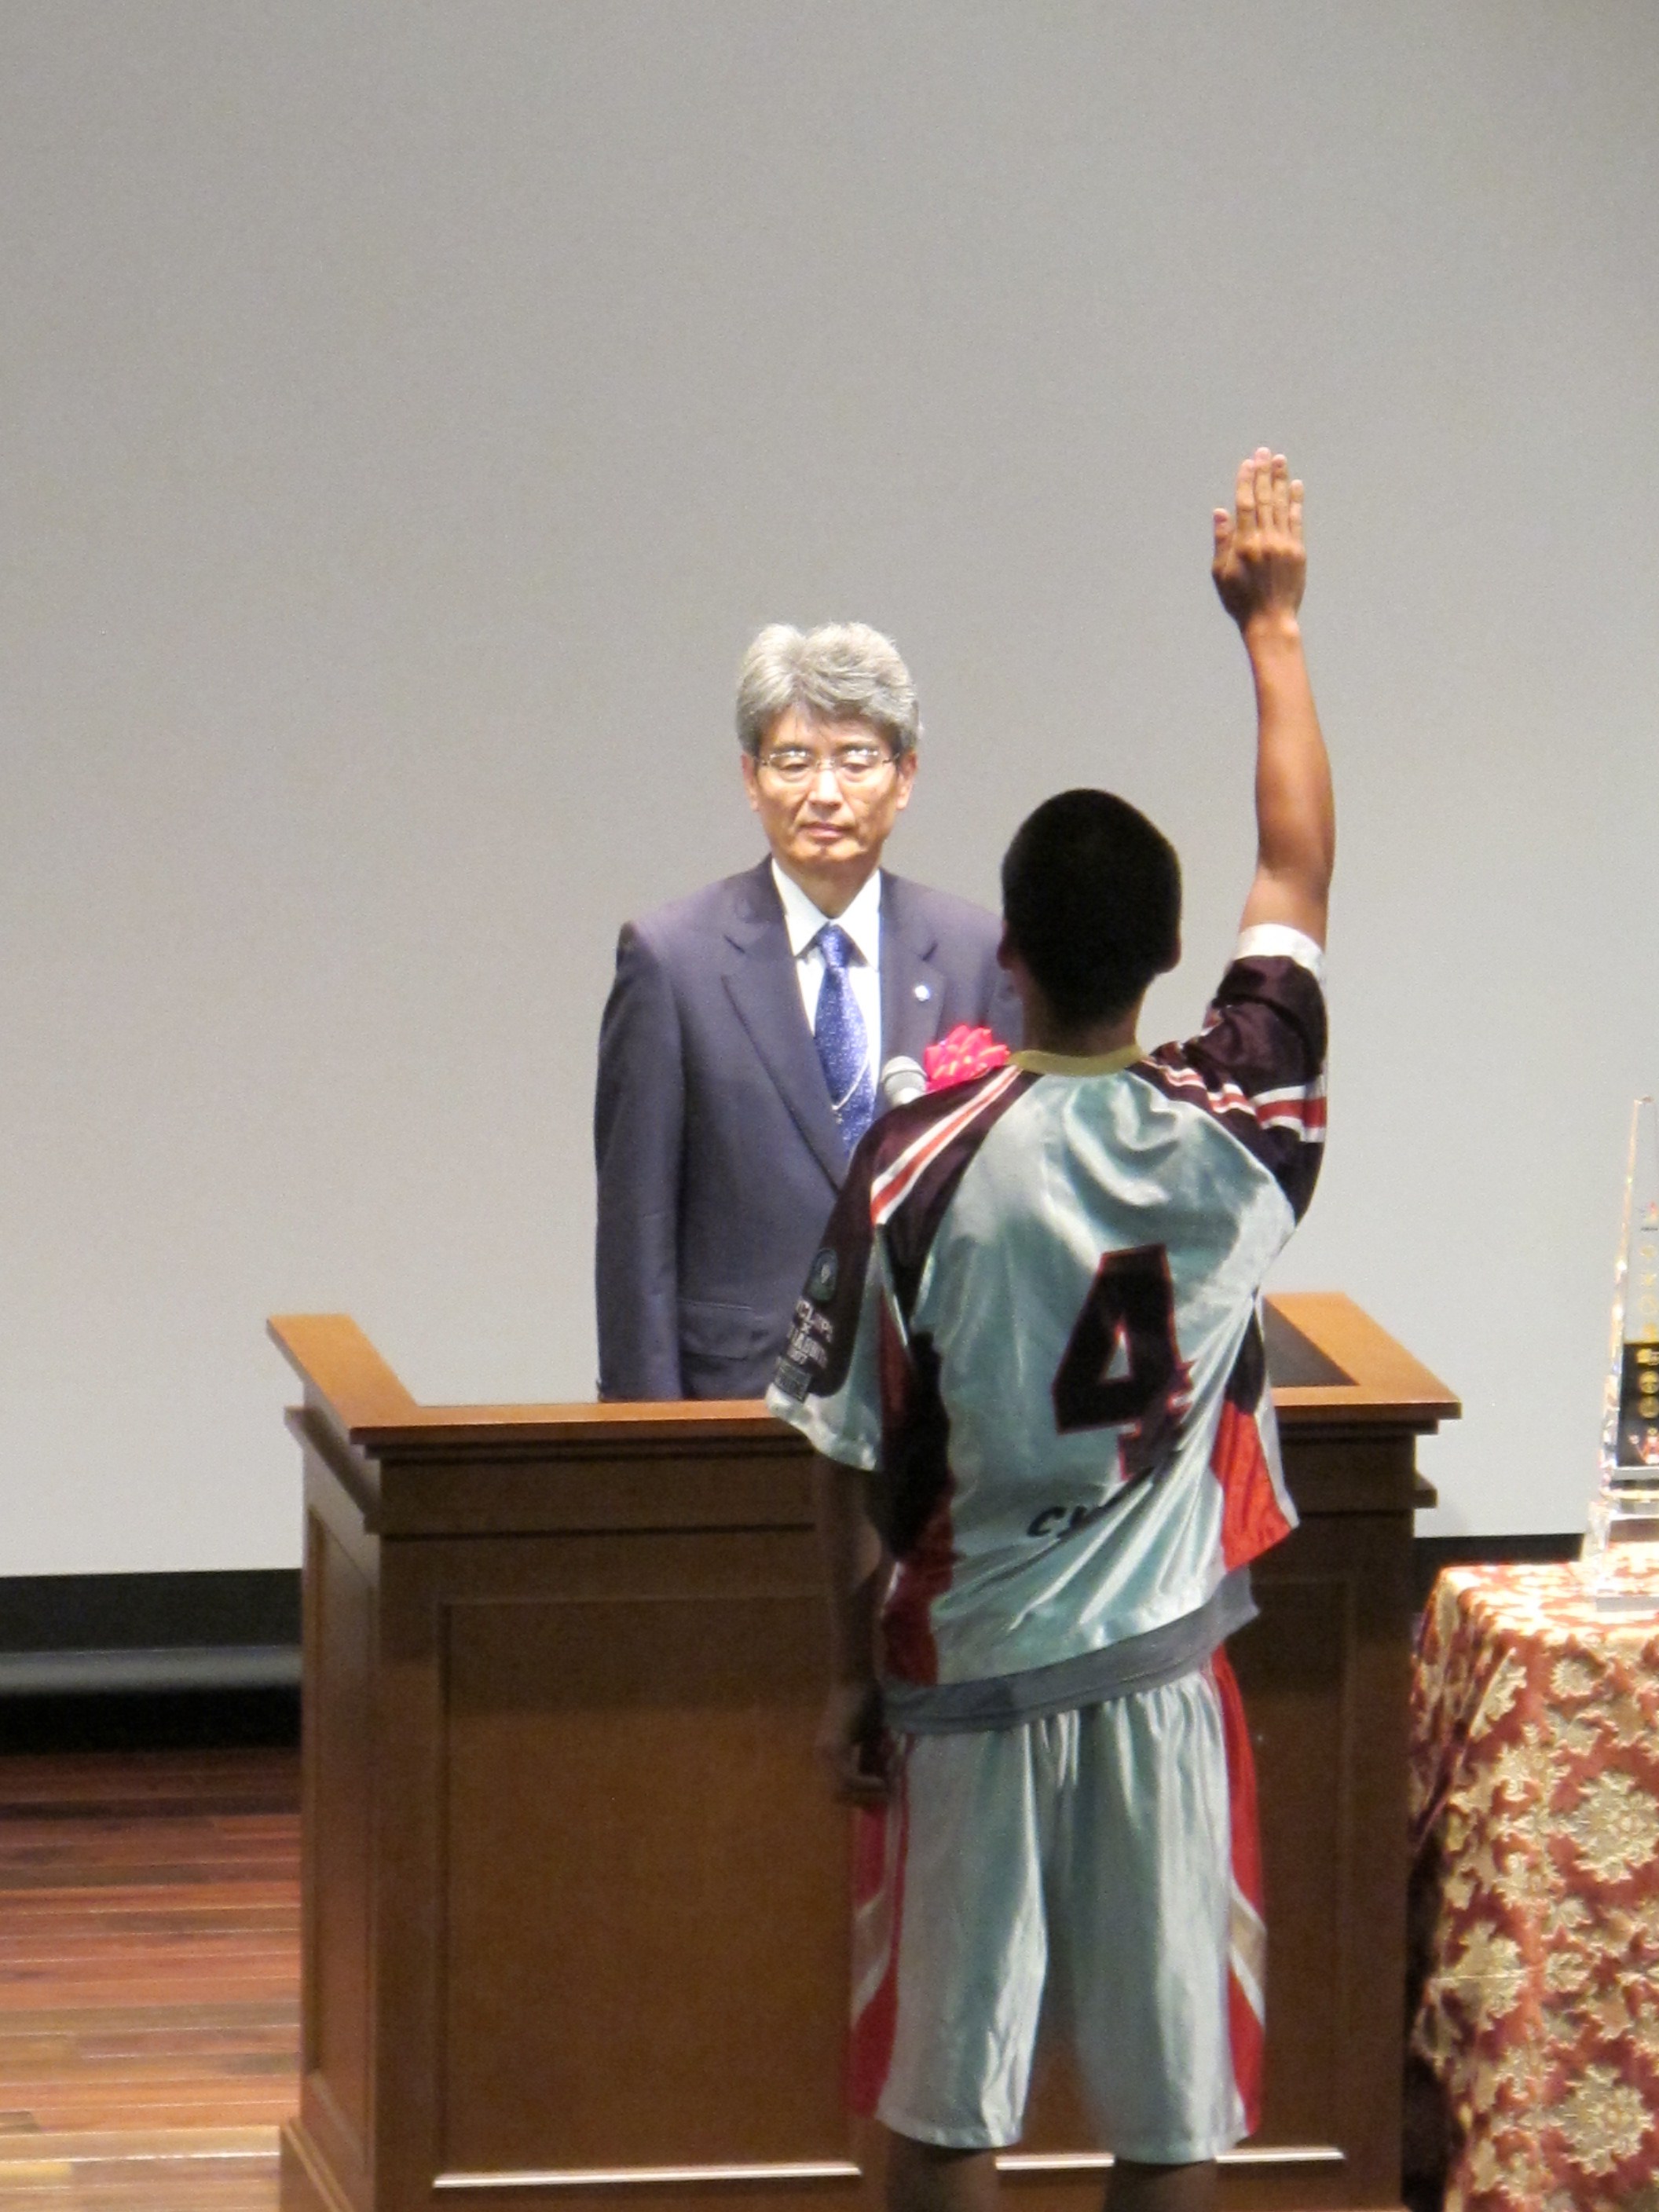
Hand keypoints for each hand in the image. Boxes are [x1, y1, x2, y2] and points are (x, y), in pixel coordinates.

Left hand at [816, 1678, 894, 1805]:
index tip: (882, 1799)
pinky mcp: (835, 1746)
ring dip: (866, 1794)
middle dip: (863, 1800)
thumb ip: (869, 1760)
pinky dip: (864, 1784)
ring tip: (886, 1790)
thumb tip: (879, 1783)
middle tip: (885, 1797)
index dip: (859, 1798)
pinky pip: (847, 1777)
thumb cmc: (863, 1703)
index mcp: (828, 1756)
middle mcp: (822, 1757)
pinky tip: (880, 1782)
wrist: (855, 1678)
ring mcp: (826, 1752)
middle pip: (838, 1796)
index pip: (838, 1791)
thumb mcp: (868, 1738)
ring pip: (842, 1790)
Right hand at [1212, 448, 1304, 632]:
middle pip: (1265, 499)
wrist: (1270, 620)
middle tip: (1264, 452)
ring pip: (1282, 505)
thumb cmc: (1240, 600)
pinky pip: (1297, 520)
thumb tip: (1221, 511)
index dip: (1246, 481)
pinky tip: (1295, 486)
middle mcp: (1265, 540)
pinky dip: (1296, 502)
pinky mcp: (1297, 551)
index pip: (1245, 504)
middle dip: (1263, 474)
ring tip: (1280, 460)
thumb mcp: (1221, 573)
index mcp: (1244, 544)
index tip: (1247, 463)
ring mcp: (1283, 544)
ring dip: (1280, 480)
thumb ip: (1222, 541)